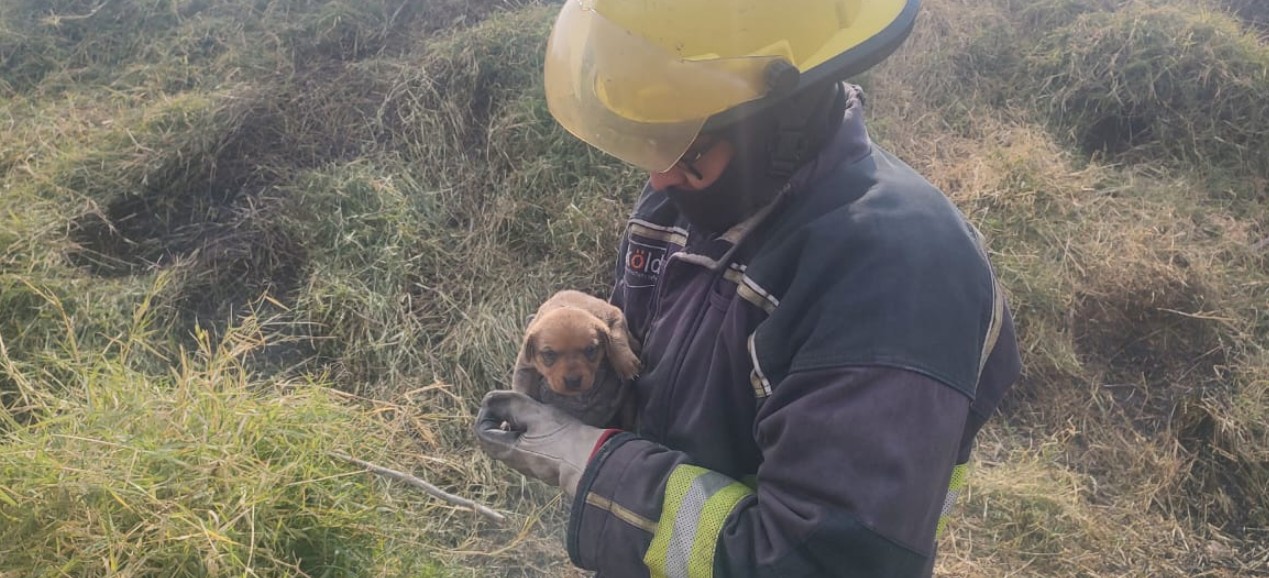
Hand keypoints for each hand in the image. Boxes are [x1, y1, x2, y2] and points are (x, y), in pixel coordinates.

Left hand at [474, 390, 604, 496]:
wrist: (591, 462)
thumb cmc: (563, 438)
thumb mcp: (535, 414)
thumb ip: (510, 404)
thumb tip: (490, 399)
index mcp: (507, 450)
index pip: (481, 430)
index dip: (487, 412)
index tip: (504, 402)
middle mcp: (515, 461)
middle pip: (495, 436)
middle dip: (502, 417)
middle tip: (519, 405)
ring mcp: (529, 464)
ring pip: (511, 440)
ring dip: (517, 423)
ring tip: (534, 412)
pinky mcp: (543, 463)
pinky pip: (527, 445)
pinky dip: (530, 432)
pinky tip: (547, 424)